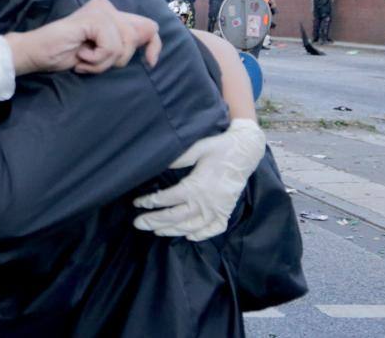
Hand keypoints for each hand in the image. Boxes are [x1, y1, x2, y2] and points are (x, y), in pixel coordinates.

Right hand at [6, 0, 160, 74]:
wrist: (38, 53)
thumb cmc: (67, 54)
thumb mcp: (103, 53)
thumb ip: (123, 44)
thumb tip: (153, 39)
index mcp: (112, 13)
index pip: (149, 26)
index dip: (154, 45)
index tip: (151, 63)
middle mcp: (108, 6)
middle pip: (138, 38)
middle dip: (118, 58)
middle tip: (93, 60)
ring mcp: (101, 10)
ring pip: (123, 46)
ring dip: (103, 62)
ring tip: (84, 58)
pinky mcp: (94, 18)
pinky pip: (110, 47)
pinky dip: (96, 59)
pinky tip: (80, 54)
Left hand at [132, 119, 264, 240]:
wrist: (246, 150)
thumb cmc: (220, 146)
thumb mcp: (199, 147)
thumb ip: (180, 157)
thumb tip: (160, 164)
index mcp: (197, 185)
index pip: (168, 199)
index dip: (151, 202)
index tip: (137, 203)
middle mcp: (207, 201)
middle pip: (176, 217)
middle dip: (155, 221)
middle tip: (138, 223)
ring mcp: (218, 209)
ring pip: (192, 226)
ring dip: (173, 230)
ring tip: (156, 231)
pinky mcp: (227, 211)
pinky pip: (214, 229)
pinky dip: (202, 235)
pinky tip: (189, 236)